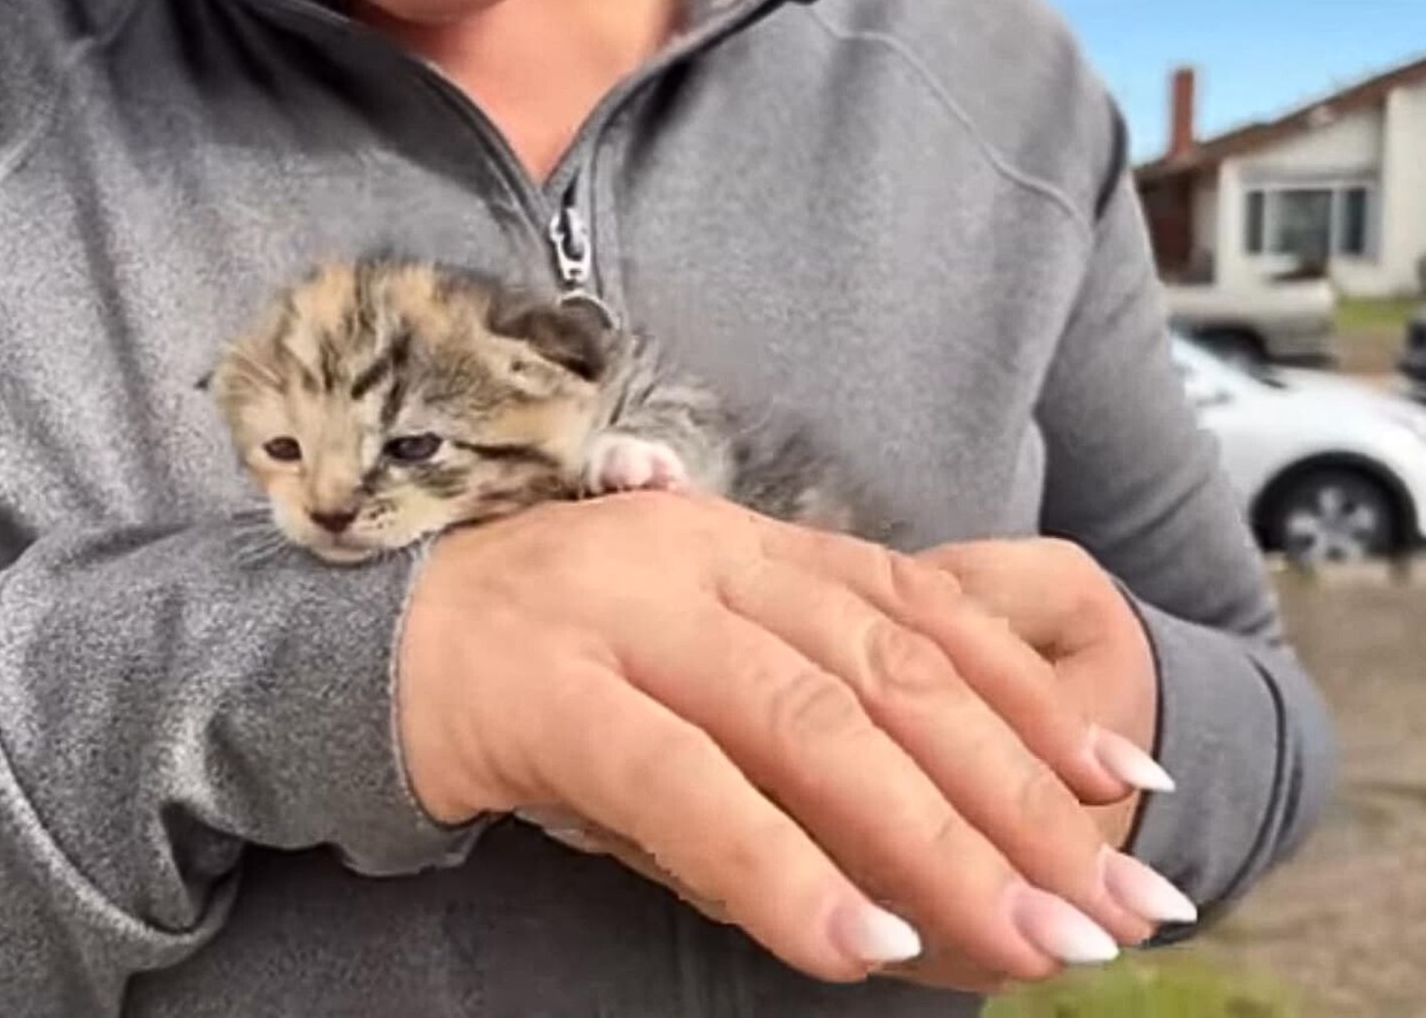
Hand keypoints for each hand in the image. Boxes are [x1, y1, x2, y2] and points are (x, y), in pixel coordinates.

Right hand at [398, 493, 1183, 983]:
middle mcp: (704, 556)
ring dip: (932, 843)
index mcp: (749, 542)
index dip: (1030, 698)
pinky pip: (685, 784)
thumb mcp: (687, 683)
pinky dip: (780, 867)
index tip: (1126, 787)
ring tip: (1027, 942)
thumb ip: (796, 749)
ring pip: (811, 724)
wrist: (361, 643)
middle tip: (1116, 905)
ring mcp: (625, 611)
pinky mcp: (548, 687)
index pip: (921, 611)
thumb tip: (933, 870)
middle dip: (1018, 797)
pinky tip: (861, 945)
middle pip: (894, 676)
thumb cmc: (545, 672)